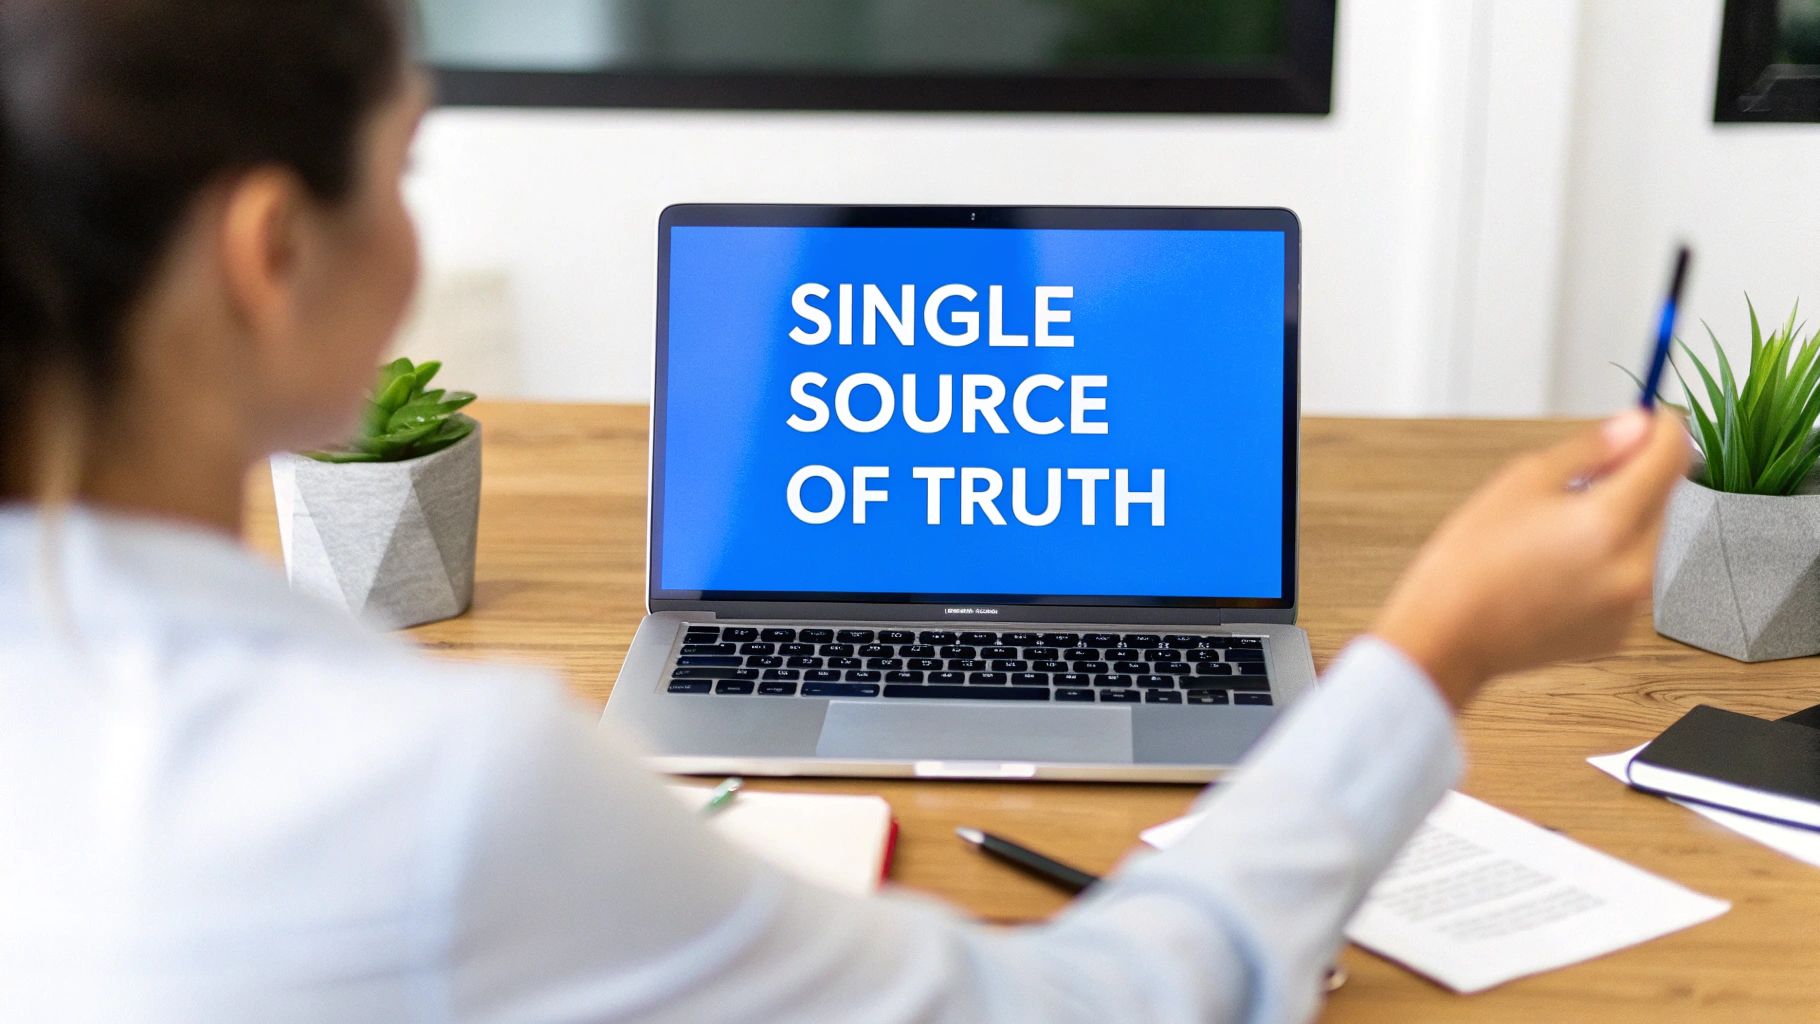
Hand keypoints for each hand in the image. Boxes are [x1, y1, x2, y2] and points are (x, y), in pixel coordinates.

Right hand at [1372, 409, 1690, 708]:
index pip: (1670, 458)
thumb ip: (1589, 449)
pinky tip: (1557, 569)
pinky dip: (1606, 565)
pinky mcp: (1617, 632)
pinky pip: (1628, 581)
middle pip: (1662, 501)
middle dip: (1633, 480)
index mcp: (1609, 523)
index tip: (1653, 419)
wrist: (1448, 637)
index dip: (1664, 429)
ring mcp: (1629, 606)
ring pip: (1645, 541)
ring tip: (1555, 533)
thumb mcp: (1522, 482)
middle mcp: (1633, 568)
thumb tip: (1634, 426)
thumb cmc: (1470, 562)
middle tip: (1578, 481)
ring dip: (1619, 523)